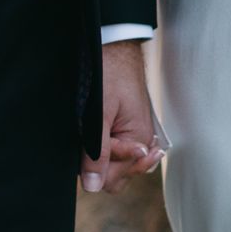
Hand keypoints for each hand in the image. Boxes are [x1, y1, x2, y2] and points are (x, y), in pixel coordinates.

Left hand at [83, 42, 164, 193]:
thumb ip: (97, 153)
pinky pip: (114, 148)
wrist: (115, 45)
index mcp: (140, 142)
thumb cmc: (110, 74)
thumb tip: (92, 186)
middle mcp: (141, 143)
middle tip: (88, 136)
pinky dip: (102, 143)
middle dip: (99, 164)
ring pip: (112, 163)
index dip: (95, 167)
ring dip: (99, 152)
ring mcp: (134, 135)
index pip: (113, 180)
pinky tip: (97, 126)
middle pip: (115, 176)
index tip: (89, 142)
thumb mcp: (99, 115)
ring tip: (93, 126)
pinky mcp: (126, 127)